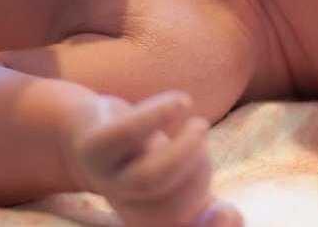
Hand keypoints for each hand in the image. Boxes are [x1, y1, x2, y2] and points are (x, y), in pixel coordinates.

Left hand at [70, 92, 241, 226]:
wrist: (88, 125)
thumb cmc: (143, 153)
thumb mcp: (175, 177)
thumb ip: (204, 196)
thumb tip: (229, 215)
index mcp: (147, 219)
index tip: (227, 209)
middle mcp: (123, 206)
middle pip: (169, 211)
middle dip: (198, 175)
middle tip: (202, 137)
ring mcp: (105, 179)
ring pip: (147, 178)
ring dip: (183, 150)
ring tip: (199, 125)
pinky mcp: (93, 147)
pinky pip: (126, 134)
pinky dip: (158, 115)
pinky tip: (182, 102)